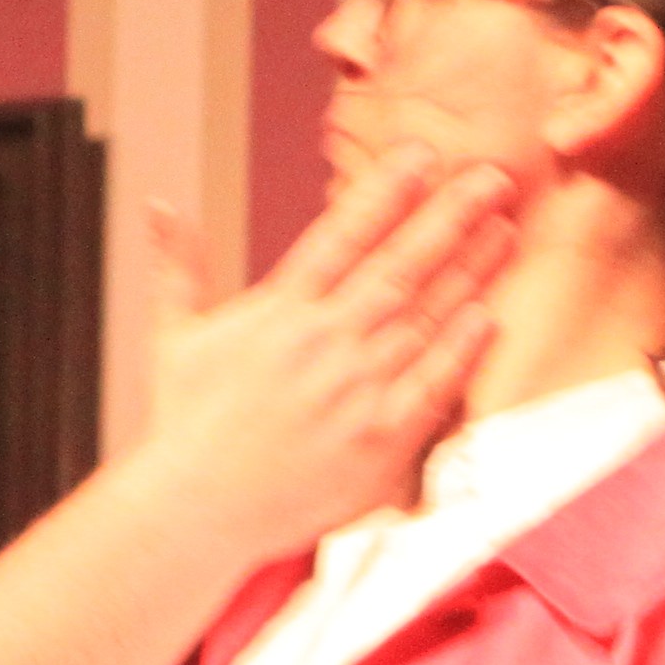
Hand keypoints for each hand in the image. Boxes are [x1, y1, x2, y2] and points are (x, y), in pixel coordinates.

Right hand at [128, 148, 513, 571]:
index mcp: (277, 312)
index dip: (386, 191)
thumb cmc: (184, 424)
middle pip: (398, 267)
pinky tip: (488, 315)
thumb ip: (179, 265)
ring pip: (424, 319)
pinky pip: (431, 387)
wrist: (195, 510)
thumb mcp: (172, 335)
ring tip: (504, 231)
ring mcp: (354, 392)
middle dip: (449, 218)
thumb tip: (159, 203)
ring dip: (469, 272)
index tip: (424, 154)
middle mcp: (321, 344)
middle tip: (492, 178)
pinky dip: (460, 350)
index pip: (341, 235)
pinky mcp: (378, 442)